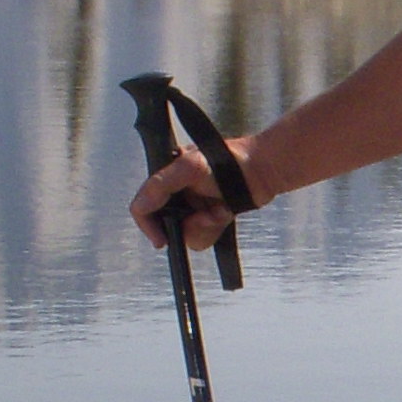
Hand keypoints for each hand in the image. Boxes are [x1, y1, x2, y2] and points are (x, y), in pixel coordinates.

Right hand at [130, 142, 251, 251]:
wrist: (261, 171)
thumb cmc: (228, 160)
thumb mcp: (188, 167)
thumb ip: (159, 185)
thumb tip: (140, 206)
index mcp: (165, 179)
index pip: (142, 208)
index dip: (149, 226)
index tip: (161, 240)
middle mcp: (177, 195)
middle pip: (167, 226)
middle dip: (189, 224)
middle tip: (206, 213)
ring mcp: (194, 208)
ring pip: (187, 235)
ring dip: (205, 226)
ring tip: (219, 210)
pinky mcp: (210, 218)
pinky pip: (204, 237)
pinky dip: (215, 229)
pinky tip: (225, 213)